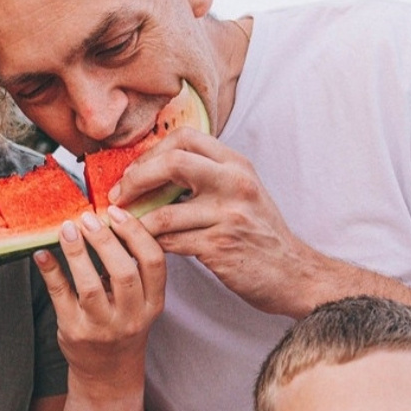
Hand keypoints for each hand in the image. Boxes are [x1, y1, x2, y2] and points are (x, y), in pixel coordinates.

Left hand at [33, 206, 165, 393]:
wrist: (107, 373)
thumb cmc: (122, 326)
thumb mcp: (140, 302)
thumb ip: (132, 268)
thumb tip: (110, 219)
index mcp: (152, 304)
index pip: (154, 264)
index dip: (137, 234)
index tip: (117, 214)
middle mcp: (131, 317)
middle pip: (124, 273)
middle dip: (106, 241)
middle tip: (89, 218)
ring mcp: (102, 327)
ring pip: (91, 287)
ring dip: (78, 254)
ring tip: (68, 229)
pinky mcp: (74, 332)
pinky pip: (60, 297)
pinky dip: (51, 272)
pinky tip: (42, 254)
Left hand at [109, 126, 330, 317]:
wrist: (292, 273)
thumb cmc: (259, 233)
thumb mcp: (241, 192)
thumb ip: (207, 176)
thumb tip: (153, 169)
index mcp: (236, 164)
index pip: (185, 137)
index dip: (151, 152)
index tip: (133, 172)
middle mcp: (235, 183)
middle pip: (172, 162)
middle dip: (135, 178)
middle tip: (118, 196)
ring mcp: (228, 216)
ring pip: (164, 212)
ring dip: (135, 222)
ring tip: (123, 227)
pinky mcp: (219, 247)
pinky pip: (170, 242)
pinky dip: (150, 245)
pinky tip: (142, 247)